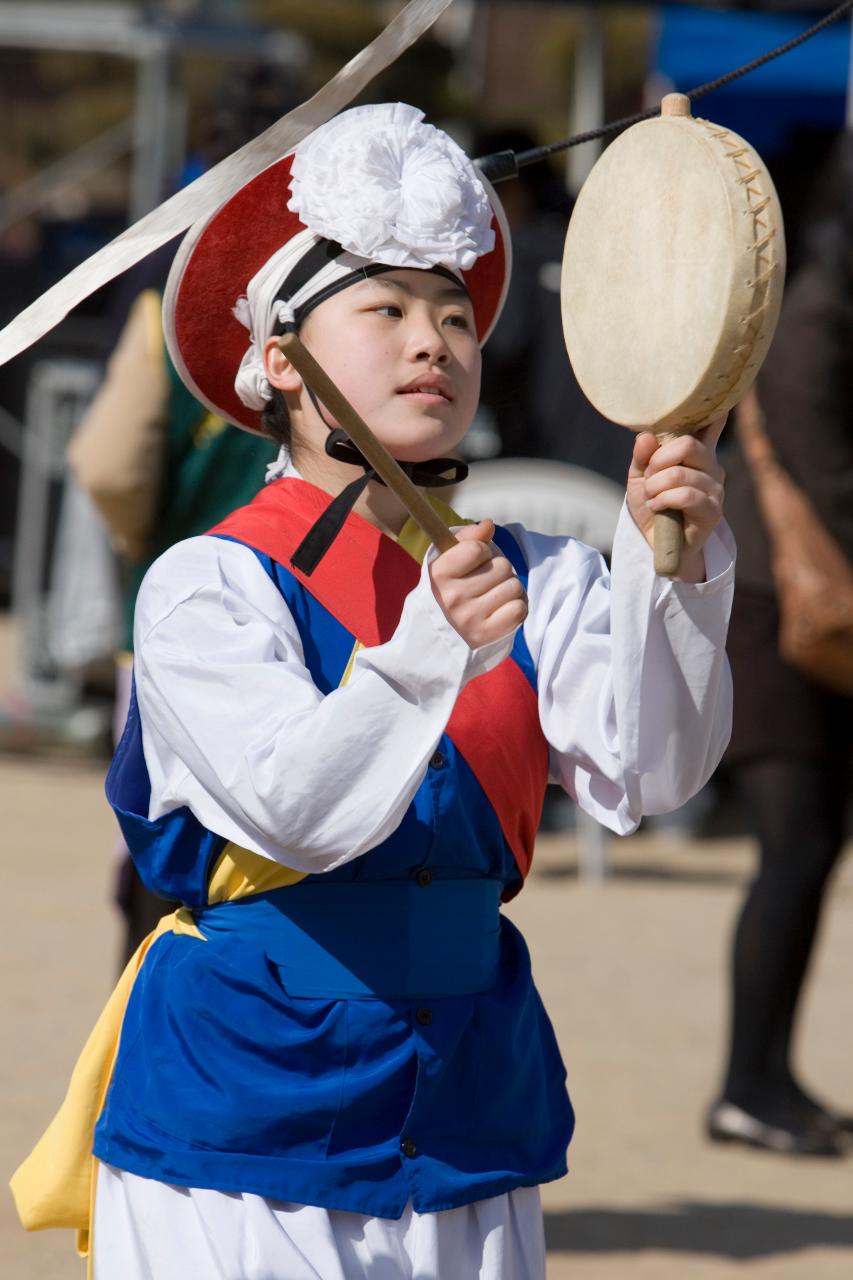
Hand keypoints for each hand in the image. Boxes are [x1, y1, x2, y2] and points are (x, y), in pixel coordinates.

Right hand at [429, 520, 527, 647]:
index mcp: (439, 574)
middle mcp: (452, 597)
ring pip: (514, 586)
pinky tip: (502, 609)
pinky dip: (516, 607)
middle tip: (485, 582)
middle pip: (502, 566)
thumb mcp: (447, 562)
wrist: (435, 637)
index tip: (475, 563)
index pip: (478, 548)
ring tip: (494, 596)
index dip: (483, 551)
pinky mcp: (486, 635)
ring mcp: (470, 618)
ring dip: (509, 589)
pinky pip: (519, 609)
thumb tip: (488, 524)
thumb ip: (467, 539)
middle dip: (499, 571)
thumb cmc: (445, 592)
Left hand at [626, 415, 726, 581]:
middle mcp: (711, 466)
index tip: (717, 400)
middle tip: (649, 478)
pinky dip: (664, 499)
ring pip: (681, 474)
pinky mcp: (713, 510)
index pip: (711, 425)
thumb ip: (642, 457)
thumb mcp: (640, 478)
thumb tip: (645, 436)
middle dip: (658, 462)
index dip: (715, 411)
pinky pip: (686, 495)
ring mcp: (715, 488)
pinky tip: (657, 507)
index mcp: (696, 454)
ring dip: (656, 486)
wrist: (656, 544)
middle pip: (687, 445)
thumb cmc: (653, 507)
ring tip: (651, 497)